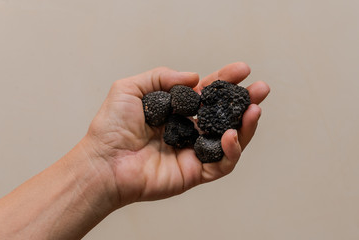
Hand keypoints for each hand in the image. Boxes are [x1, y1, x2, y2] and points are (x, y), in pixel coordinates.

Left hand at [85, 62, 269, 206]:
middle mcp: (188, 129)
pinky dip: (231, 150)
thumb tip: (194, 77)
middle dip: (244, 101)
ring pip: (229, 140)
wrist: (104, 162)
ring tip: (254, 109)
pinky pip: (221, 164)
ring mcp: (193, 151)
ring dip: (246, 125)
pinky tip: (232, 134)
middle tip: (261, 89)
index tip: (242, 69)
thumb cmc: (111, 127)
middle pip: (223, 115)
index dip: (225, 81)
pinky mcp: (195, 172)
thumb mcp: (131, 88)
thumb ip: (162, 77)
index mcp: (176, 110)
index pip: (207, 93)